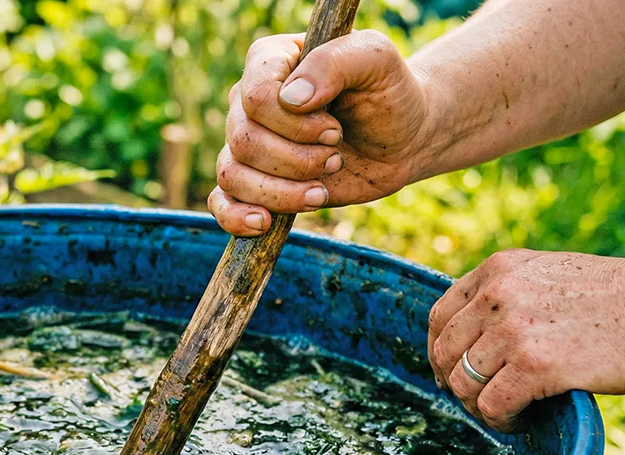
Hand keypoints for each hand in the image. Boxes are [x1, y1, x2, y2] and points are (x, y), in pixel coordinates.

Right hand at [209, 30, 440, 235]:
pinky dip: (236, 217)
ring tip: (321, 191)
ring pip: (232, 175)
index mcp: (271, 60)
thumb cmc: (389, 92)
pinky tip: (265, 224)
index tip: (335, 129)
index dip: (295, 124)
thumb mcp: (376, 60)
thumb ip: (334, 62)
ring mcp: (248, 143)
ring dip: (282, 192)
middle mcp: (249, 101)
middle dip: (296, 160)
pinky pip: (221, 202)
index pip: (256, 97)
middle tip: (335, 157)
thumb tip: (291, 98)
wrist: (403, 138)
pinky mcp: (254, 180)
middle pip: (244, 140)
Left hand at [428, 249, 624, 431]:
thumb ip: (511, 293)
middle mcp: (499, 294)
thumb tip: (476, 333)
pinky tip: (521, 420)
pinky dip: (501, 420)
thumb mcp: (552, 274)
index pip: (441, 314)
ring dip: (479, 405)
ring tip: (506, 412)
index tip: (449, 371)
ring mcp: (513, 330)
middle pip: (445, 352)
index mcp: (500, 269)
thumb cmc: (620, 300)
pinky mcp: (534, 366)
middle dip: (455, 382)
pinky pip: (492, 405)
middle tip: (479, 400)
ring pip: (463, 383)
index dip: (439, 349)